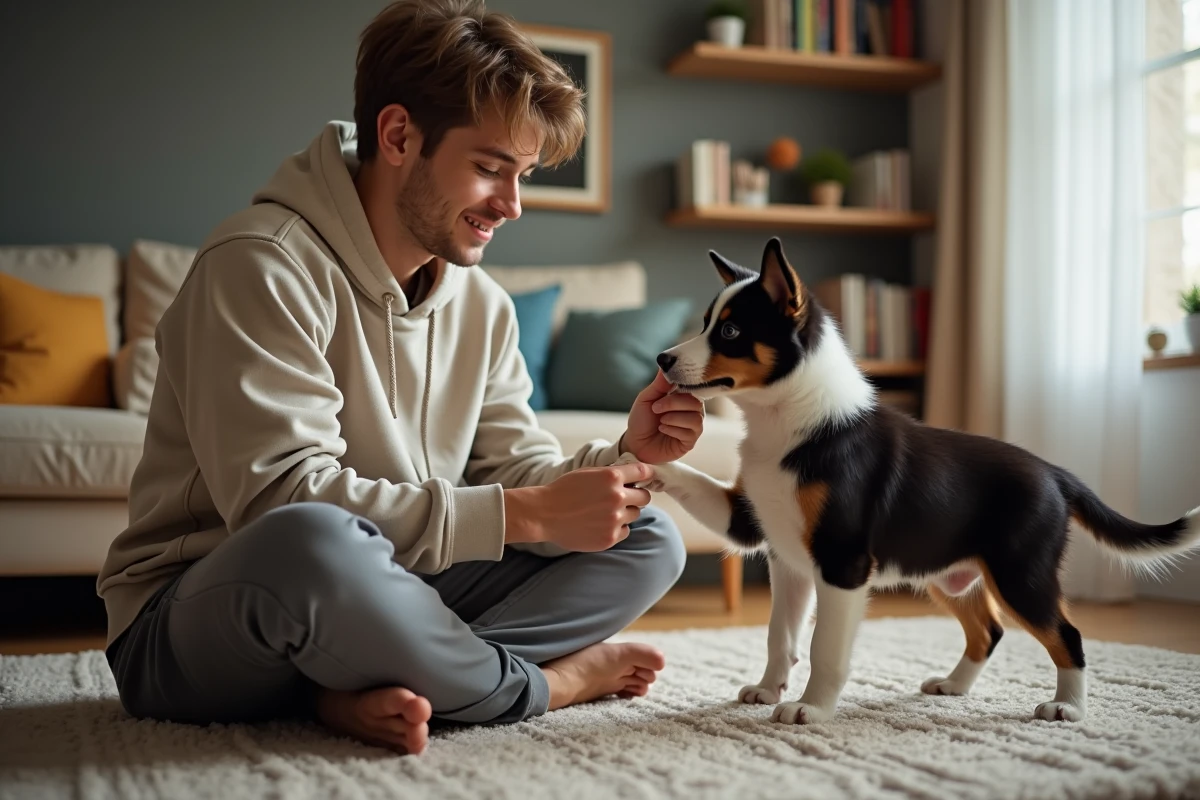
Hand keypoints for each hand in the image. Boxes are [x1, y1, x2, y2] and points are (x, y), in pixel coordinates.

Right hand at [503, 460, 653, 550]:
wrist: (544, 514)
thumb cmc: (563, 491)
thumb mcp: (588, 472)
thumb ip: (612, 474)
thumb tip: (634, 475)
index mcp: (612, 477)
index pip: (643, 472)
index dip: (645, 475)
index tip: (644, 478)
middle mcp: (617, 497)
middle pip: (644, 497)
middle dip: (636, 496)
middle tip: (623, 498)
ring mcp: (614, 519)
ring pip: (634, 515)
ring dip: (625, 513)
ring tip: (604, 512)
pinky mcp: (610, 538)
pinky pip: (625, 531)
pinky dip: (617, 528)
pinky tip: (600, 524)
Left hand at [622, 370, 704, 463]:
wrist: (635, 443)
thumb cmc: (642, 420)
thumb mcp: (646, 398)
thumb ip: (659, 384)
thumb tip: (667, 363)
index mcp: (683, 397)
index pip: (694, 387)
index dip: (684, 385)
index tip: (669, 387)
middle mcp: (692, 411)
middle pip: (695, 402)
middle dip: (673, 404)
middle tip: (656, 407)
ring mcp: (692, 427)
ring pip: (695, 418)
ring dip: (673, 418)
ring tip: (660, 421)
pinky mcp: (690, 441)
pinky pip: (690, 433)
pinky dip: (673, 430)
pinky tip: (663, 430)